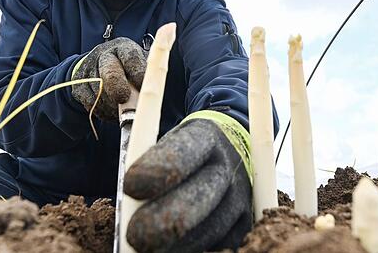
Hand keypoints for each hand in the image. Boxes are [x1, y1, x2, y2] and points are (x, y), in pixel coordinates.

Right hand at [70, 37, 146, 121]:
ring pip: (99, 91)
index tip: (143, 85)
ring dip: (112, 105)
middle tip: (123, 99)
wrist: (98, 66)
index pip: (131, 57)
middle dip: (118, 88)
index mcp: (124, 48)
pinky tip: (110, 111)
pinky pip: (90, 102)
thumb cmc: (128, 68)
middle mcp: (104, 55)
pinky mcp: (78, 84)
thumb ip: (146, 74)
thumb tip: (153, 93)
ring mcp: (89, 69)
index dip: (137, 72)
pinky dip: (102, 111)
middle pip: (110, 72)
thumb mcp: (140, 63)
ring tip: (122, 111)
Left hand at [124, 112, 253, 251]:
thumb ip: (150, 169)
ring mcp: (242, 195)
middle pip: (200, 195)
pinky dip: (196, 250)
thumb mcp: (168, 144)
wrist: (229, 148)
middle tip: (135, 235)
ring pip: (211, 228)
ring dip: (177, 244)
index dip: (157, 170)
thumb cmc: (185, 151)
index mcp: (206, 137)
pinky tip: (173, 251)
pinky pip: (223, 244)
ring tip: (147, 249)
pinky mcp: (247, 221)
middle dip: (165, 219)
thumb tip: (131, 205)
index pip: (183, 152)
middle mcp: (228, 165)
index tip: (131, 186)